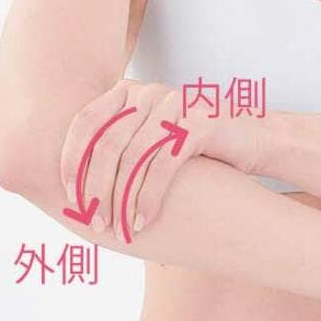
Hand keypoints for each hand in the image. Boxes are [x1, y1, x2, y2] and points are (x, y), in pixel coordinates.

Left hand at [60, 79, 263, 240]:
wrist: (252, 140)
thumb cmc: (195, 149)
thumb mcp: (149, 143)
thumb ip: (117, 150)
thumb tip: (72, 188)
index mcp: (128, 92)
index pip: (85, 123)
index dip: (70, 162)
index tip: (69, 198)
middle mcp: (149, 92)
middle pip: (106, 144)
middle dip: (96, 190)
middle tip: (95, 223)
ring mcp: (174, 104)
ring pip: (132, 158)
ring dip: (122, 200)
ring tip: (119, 228)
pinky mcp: (198, 123)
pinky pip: (162, 165)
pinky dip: (149, 198)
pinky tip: (143, 221)